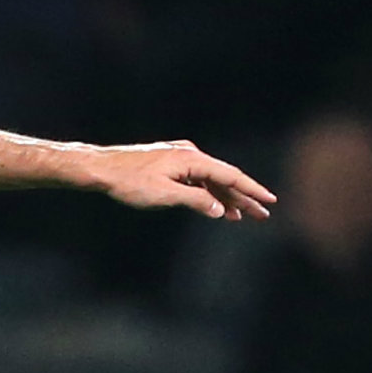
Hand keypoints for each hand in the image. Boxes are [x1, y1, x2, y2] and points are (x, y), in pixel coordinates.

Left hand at [81, 141, 274, 220]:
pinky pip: (197, 180)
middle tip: (262, 215)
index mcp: (193, 159)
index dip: (252, 190)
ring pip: (210, 181)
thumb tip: (221, 210)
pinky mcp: (171, 165)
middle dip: (244, 198)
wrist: (102, 168)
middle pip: (224, 178)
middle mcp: (190, 155)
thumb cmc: (129, 182)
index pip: (231, 176)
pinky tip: (214, 206)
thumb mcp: (164, 195)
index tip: (269, 201)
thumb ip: (195, 202)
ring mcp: (180, 159)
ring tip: (242, 216)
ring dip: (226, 198)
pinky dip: (207, 194)